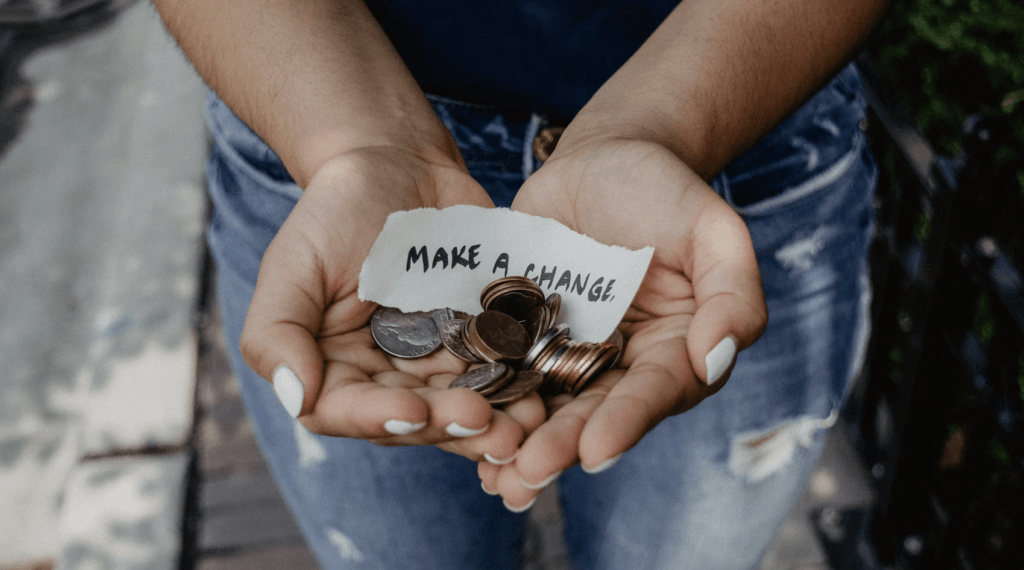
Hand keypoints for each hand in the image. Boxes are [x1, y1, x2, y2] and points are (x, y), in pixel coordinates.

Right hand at [239, 146, 545, 461]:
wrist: (400, 166)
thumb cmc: (336, 211)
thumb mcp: (293, 263)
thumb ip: (276, 332)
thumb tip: (296, 397)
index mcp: (332, 368)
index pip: (347, 411)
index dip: (380, 419)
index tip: (416, 412)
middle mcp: (384, 377)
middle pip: (414, 418)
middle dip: (450, 425)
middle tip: (487, 423)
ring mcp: (436, 363)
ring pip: (462, 406)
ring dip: (495, 423)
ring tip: (526, 425)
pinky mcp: (480, 342)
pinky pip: (501, 373)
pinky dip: (520, 387)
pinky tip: (544, 396)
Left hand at [479, 136, 767, 507]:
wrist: (603, 159)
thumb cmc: (666, 190)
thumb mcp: (713, 230)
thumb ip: (732, 294)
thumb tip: (715, 360)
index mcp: (675, 351)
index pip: (653, 393)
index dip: (626, 422)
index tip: (596, 451)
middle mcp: (622, 365)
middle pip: (594, 412)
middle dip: (562, 446)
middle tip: (529, 473)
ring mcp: (568, 353)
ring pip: (546, 406)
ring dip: (520, 443)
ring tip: (494, 478)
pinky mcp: (523, 336)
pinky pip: (504, 372)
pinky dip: (486, 402)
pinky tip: (460, 431)